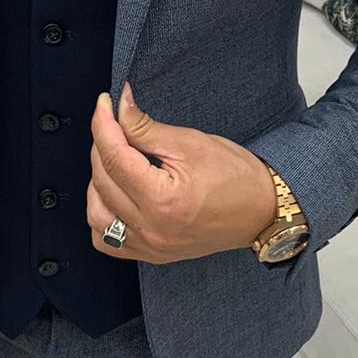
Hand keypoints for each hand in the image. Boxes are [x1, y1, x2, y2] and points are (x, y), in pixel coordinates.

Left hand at [87, 83, 275, 263]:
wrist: (261, 212)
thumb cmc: (236, 177)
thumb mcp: (191, 143)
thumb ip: (146, 127)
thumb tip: (119, 108)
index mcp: (162, 200)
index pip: (114, 157)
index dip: (103, 124)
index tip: (104, 104)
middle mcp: (150, 229)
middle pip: (102, 181)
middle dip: (102, 146)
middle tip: (116, 125)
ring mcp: (148, 246)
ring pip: (96, 213)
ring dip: (97, 182)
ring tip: (115, 160)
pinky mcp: (150, 254)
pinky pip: (106, 240)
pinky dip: (101, 216)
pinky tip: (113, 195)